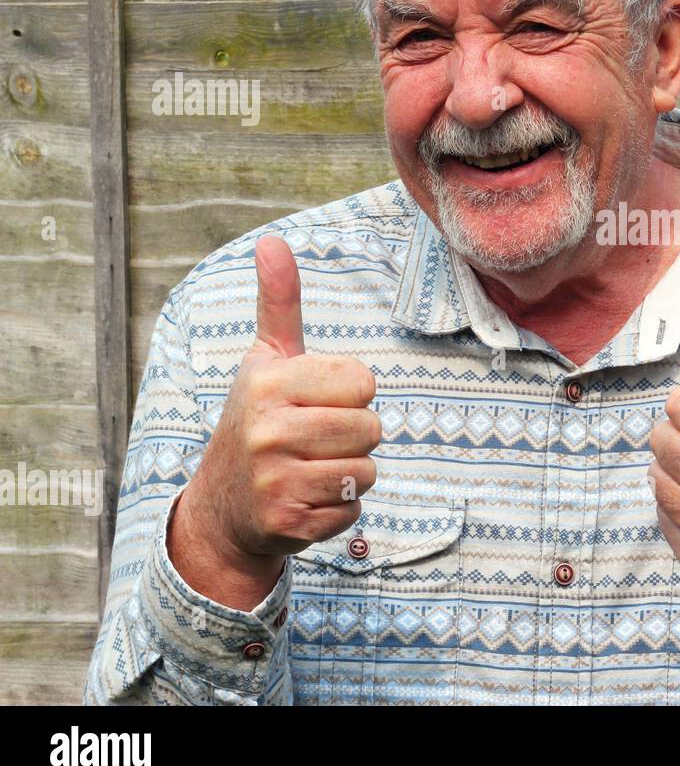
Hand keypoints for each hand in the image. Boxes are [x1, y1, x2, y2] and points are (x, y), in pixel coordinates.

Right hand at [169, 234, 380, 608]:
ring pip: (365, 471)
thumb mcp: (266, 359)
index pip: (364, 382)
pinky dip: (338, 510)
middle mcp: (267, 430)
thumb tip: (272, 241)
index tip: (317, 401)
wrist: (222, 507)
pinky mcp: (288, 524)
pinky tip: (305, 500)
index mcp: (268, 382)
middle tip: (314, 440)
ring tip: (310, 468)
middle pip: (371, 428)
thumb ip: (279, 303)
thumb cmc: (258, 419)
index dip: (351, 393)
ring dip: (349, 474)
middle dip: (354, 436)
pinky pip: (353, 511)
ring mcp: (274, 480)